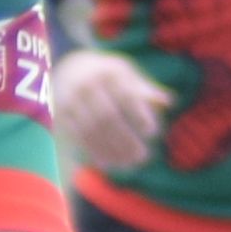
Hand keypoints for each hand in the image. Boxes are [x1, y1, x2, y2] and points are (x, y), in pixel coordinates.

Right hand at [47, 42, 169, 177]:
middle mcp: (86, 85)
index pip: (126, 96)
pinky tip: (109, 163)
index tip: (152, 133)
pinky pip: (78, 137)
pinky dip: (94, 152)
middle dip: (125, 139)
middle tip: (142, 156)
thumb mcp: (126, 74)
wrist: (68, 67)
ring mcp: (70, 100)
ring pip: (92, 131)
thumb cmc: (107, 74)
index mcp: (107, 72)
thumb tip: (169, 101)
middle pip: (107, 117)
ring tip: (128, 164)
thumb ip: (145, 89)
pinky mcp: (61, 114)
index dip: (139, 115)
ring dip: (111, 150)